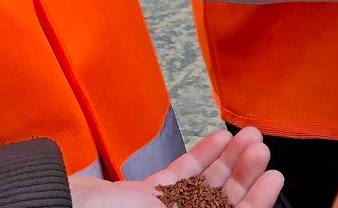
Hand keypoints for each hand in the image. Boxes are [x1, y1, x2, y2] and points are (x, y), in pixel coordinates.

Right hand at [70, 128, 281, 207]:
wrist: (62, 206)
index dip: (257, 202)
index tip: (274, 177)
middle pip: (223, 202)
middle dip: (245, 174)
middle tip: (261, 147)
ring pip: (206, 185)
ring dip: (229, 160)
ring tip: (249, 136)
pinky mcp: (147, 194)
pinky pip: (181, 174)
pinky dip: (201, 156)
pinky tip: (219, 137)